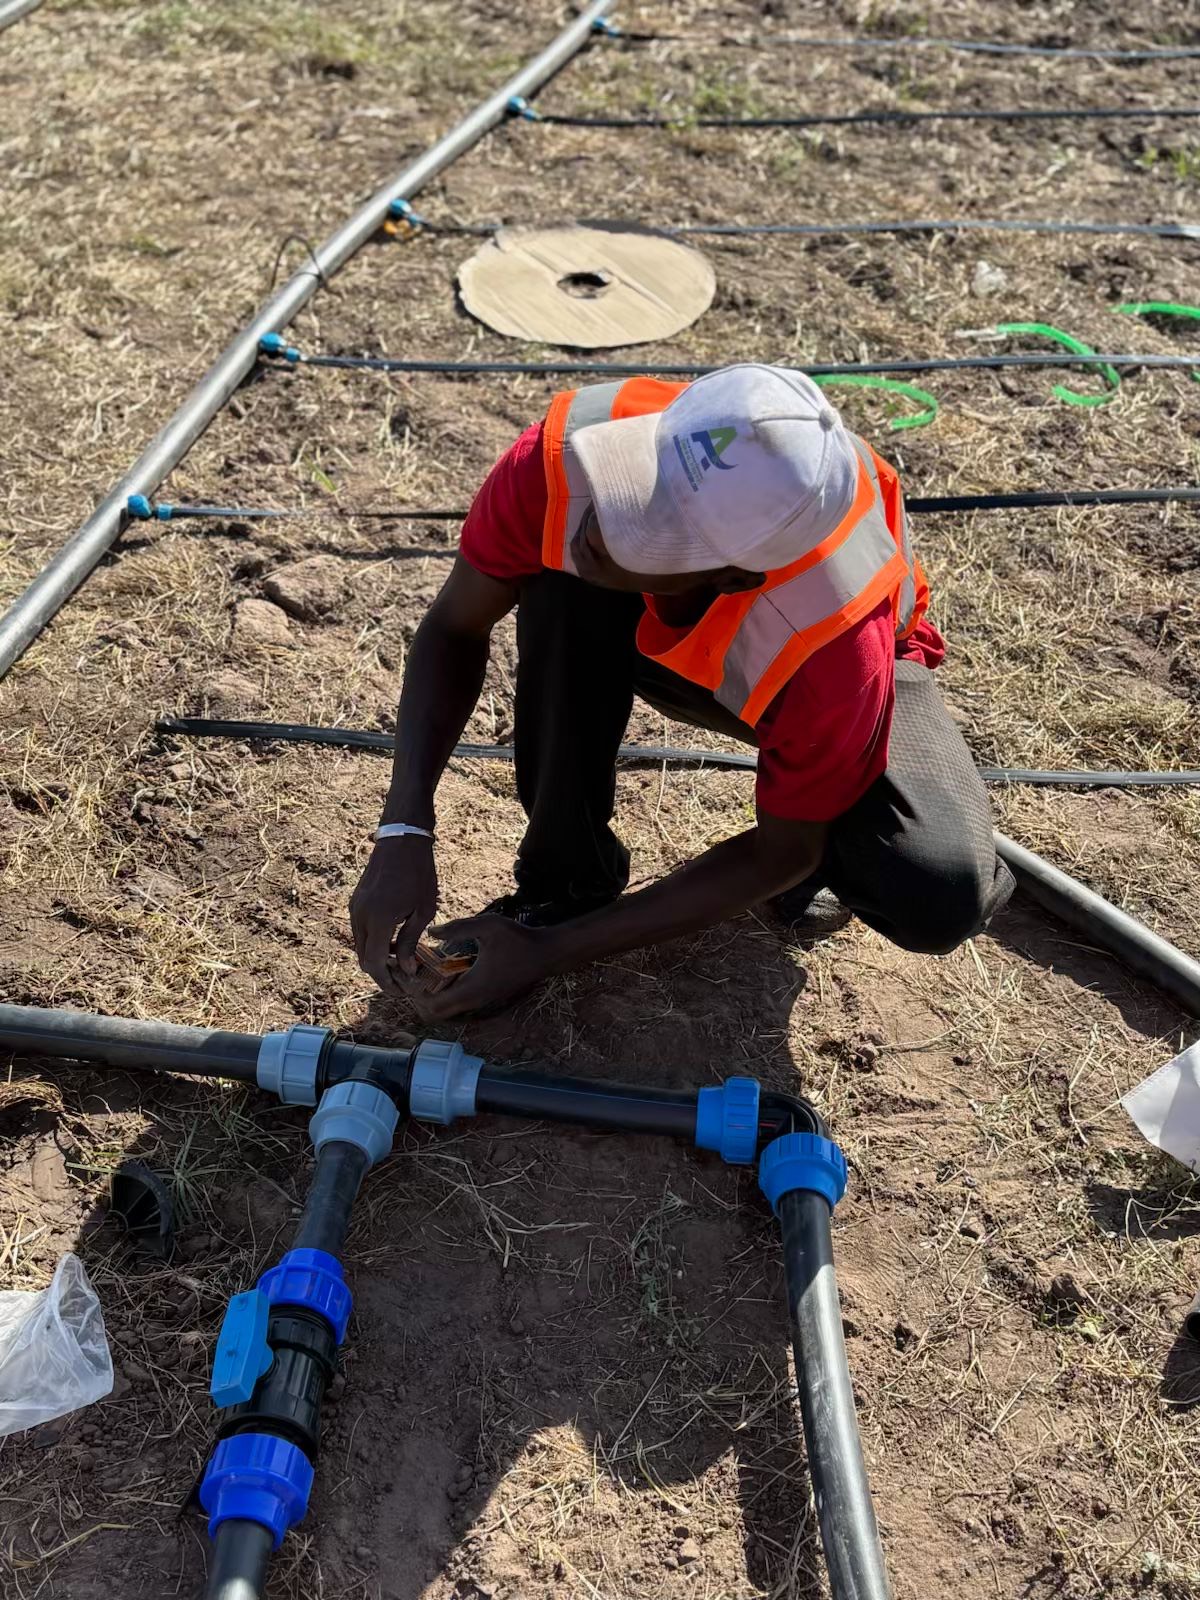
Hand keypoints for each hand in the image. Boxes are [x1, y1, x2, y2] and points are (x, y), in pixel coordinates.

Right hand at [350, 836, 437, 994]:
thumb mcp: (422, 910)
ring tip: (402, 964)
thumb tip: (406, 970)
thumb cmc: (419, 873)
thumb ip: (410, 942)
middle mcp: (360, 916)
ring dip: (377, 959)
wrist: (402, 840)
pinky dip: (374, 944)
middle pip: (364, 959)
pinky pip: (360, 932)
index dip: (387, 982)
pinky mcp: (355, 902)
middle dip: (382, 975)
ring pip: (360, 947)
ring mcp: (354, 908)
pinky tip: (394, 944)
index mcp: (377, 920)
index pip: (374, 964)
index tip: (401, 991)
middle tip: (403, 982)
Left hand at [410, 914, 553, 1019]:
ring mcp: (481, 999)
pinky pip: (457, 1001)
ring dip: (431, 993)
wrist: (546, 954)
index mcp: (472, 987)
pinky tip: (443, 967)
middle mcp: (474, 999)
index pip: (432, 1005)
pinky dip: (444, 990)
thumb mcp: (489, 926)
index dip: (415, 993)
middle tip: (413, 970)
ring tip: (424, 968)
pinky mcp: (485, 995)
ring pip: (446, 1008)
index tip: (410, 971)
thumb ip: (459, 927)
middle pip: (435, 1012)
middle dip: (418, 995)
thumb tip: (431, 932)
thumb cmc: (519, 939)